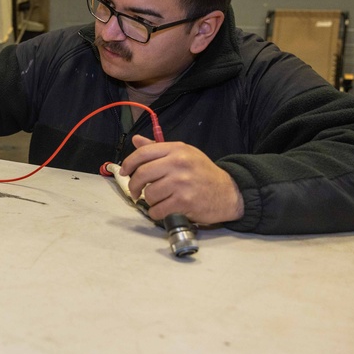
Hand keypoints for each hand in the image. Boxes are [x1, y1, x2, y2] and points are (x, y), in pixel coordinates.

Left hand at [119, 135, 243, 225]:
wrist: (229, 193)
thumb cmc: (203, 173)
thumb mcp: (184, 154)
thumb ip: (159, 149)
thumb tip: (136, 140)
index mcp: (177, 150)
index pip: (143, 153)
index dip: (128, 163)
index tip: (124, 172)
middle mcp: (178, 163)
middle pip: (142, 174)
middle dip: (134, 185)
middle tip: (135, 191)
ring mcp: (181, 183)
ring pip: (149, 193)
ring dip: (149, 200)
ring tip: (158, 200)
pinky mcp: (184, 201)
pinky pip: (158, 209)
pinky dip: (156, 213)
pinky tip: (162, 210)